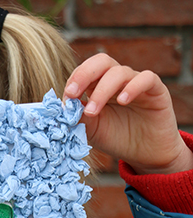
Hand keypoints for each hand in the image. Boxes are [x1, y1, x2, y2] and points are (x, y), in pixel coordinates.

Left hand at [64, 54, 192, 174]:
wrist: (146, 154)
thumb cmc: (117, 139)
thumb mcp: (91, 130)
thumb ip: (77, 117)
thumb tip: (60, 107)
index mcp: (100, 86)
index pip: (85, 71)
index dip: (74, 81)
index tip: (65, 99)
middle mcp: (118, 80)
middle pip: (102, 62)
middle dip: (84, 74)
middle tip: (72, 94)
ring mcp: (137, 83)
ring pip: (120, 72)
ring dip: (102, 90)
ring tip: (92, 112)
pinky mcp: (156, 90)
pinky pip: (146, 78)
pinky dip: (132, 87)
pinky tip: (122, 101)